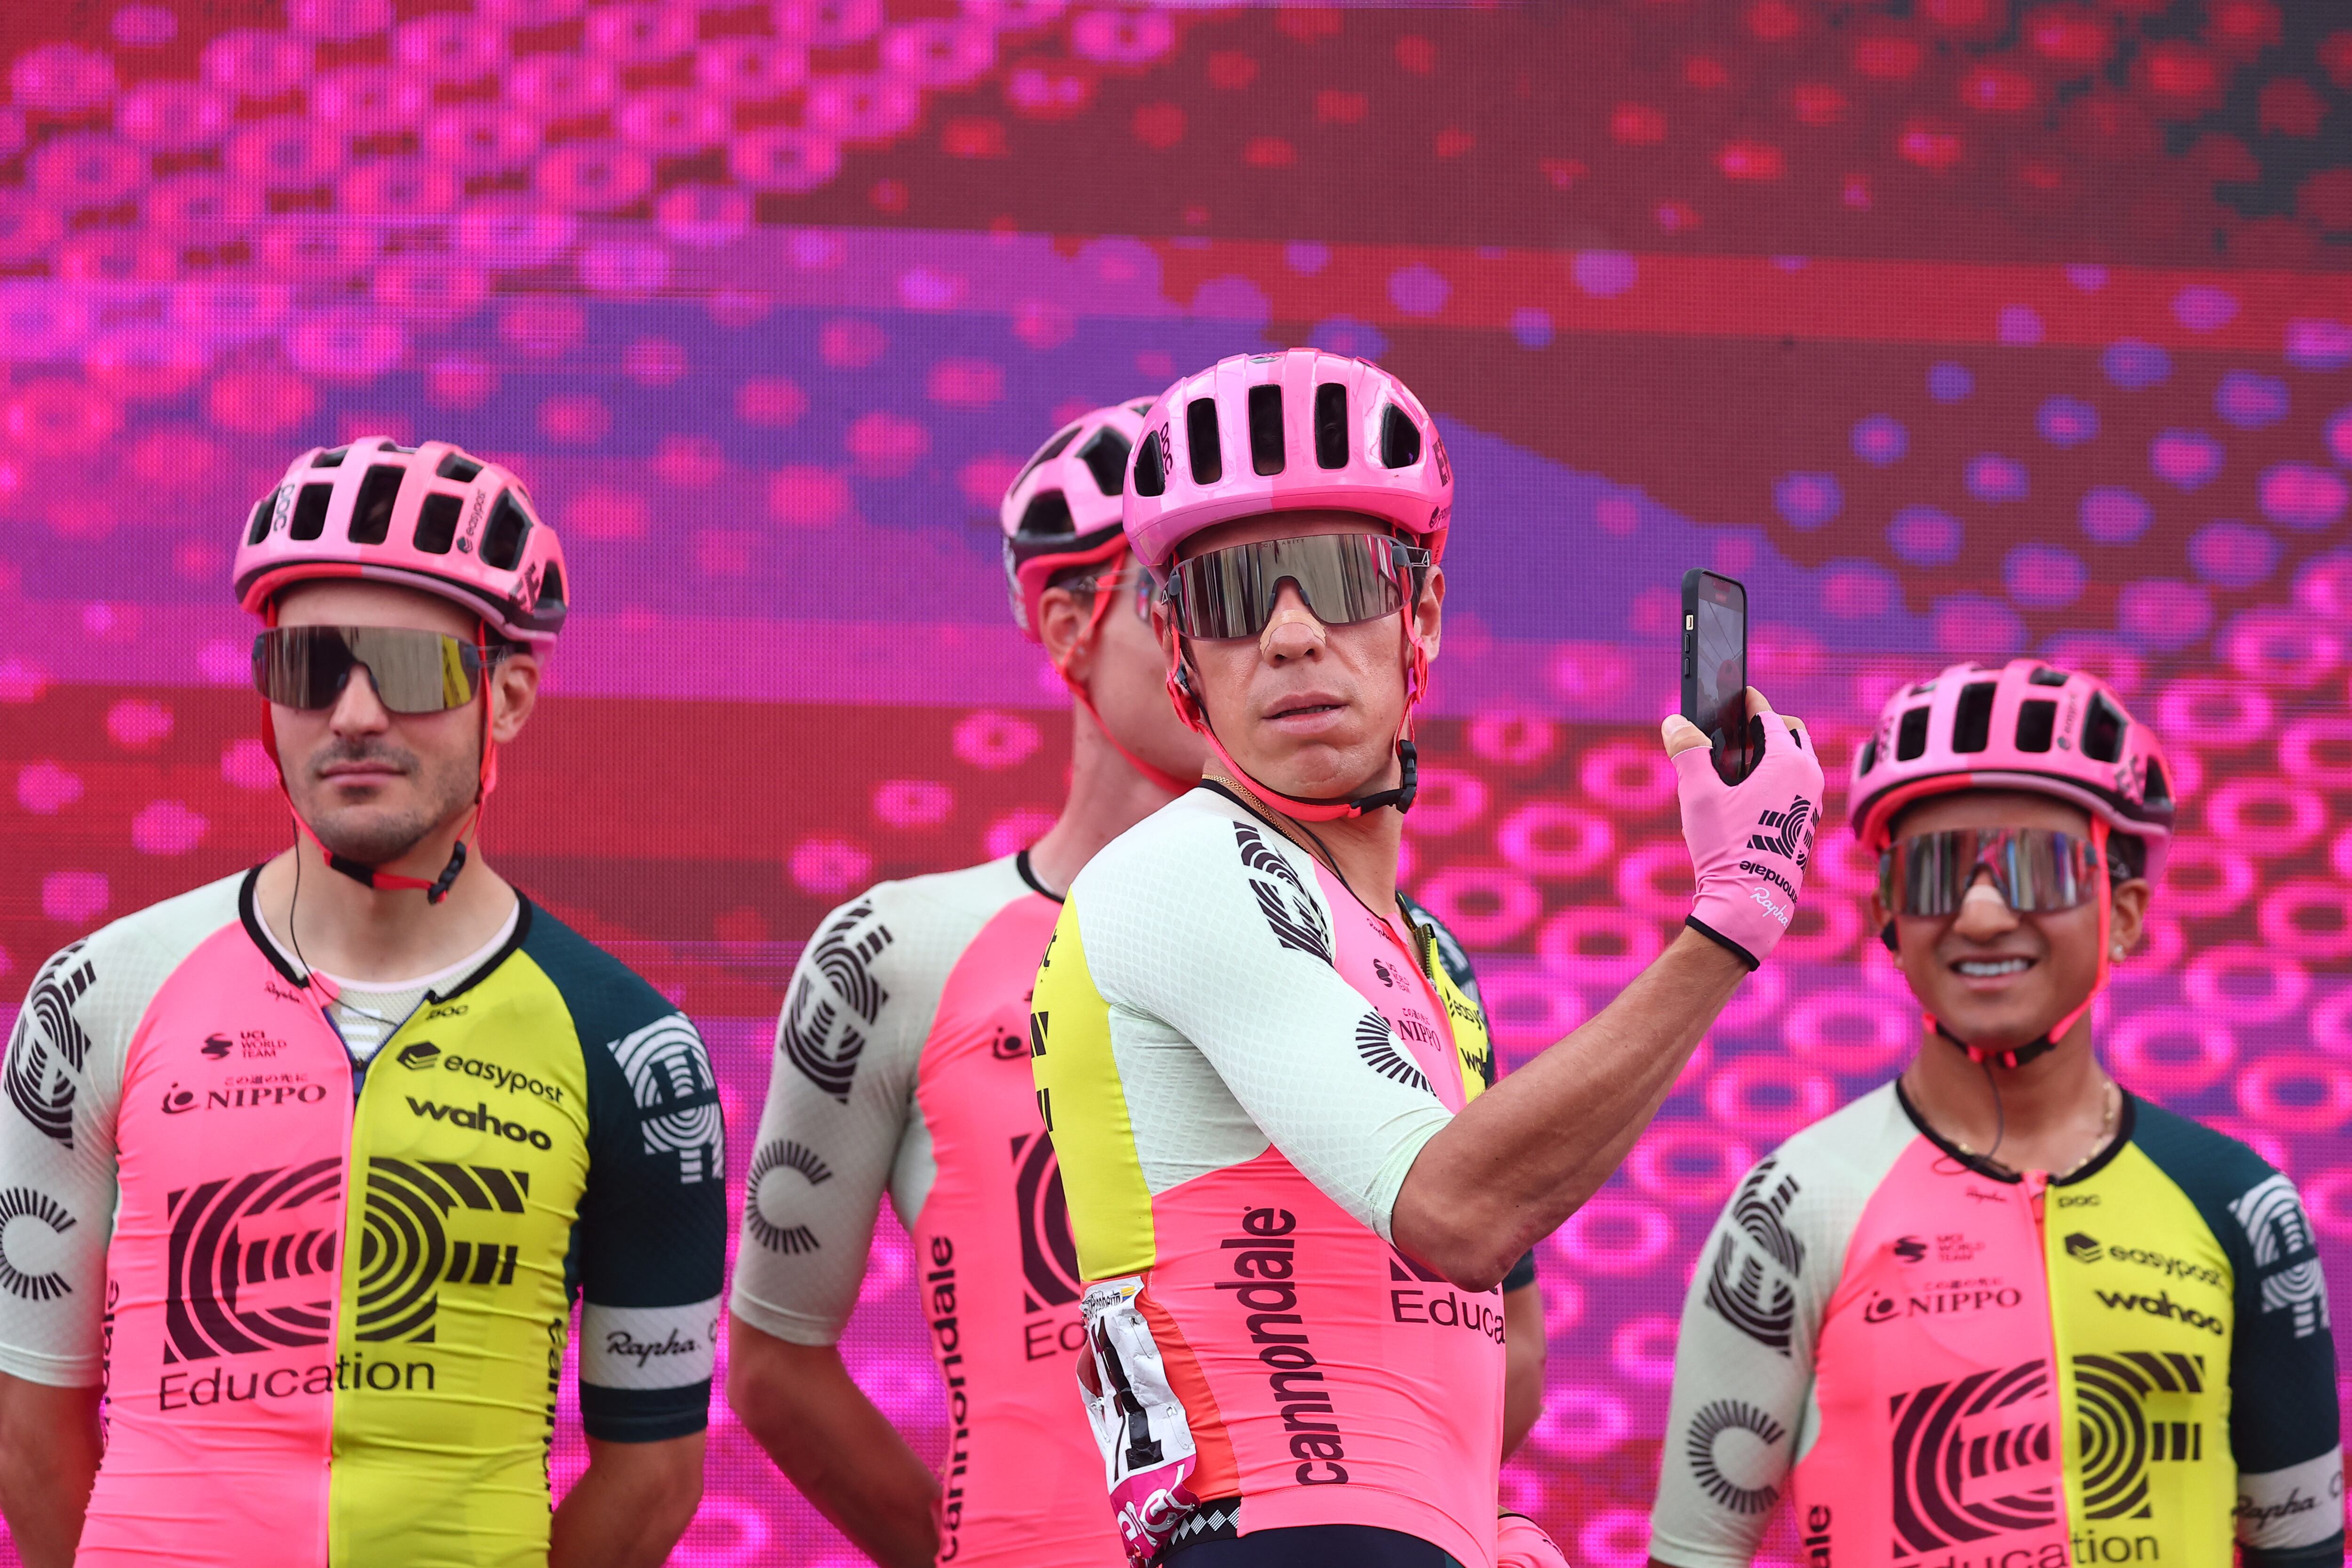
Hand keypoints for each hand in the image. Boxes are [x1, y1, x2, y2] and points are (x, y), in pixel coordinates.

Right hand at [1661, 686, 1820, 967]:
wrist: (1750, 903)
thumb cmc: (1728, 846)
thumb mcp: (1698, 793)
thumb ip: (1687, 751)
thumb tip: (1675, 722)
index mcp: (1789, 761)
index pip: (1766, 714)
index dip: (1746, 700)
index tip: (1736, 692)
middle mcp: (1809, 777)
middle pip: (1790, 733)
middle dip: (1765, 725)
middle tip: (1735, 730)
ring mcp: (1811, 803)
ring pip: (1795, 761)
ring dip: (1770, 754)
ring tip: (1734, 766)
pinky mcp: (1806, 826)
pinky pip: (1794, 787)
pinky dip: (1774, 780)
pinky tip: (1744, 798)